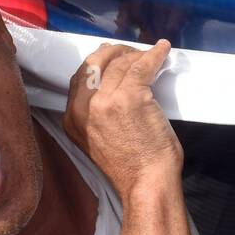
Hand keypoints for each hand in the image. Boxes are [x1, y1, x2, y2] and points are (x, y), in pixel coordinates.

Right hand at [63, 41, 181, 202]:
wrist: (146, 183)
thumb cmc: (129, 167)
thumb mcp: (97, 140)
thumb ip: (94, 116)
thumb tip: (109, 85)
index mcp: (72, 119)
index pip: (79, 77)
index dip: (97, 62)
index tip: (112, 57)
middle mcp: (83, 107)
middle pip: (95, 63)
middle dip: (113, 52)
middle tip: (130, 52)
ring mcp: (106, 100)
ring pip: (119, 63)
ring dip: (136, 54)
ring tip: (148, 54)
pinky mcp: (131, 96)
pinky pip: (143, 66)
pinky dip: (154, 55)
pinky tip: (162, 50)